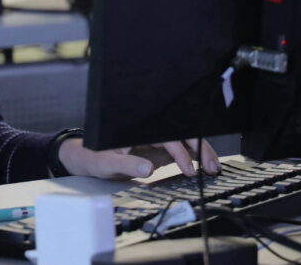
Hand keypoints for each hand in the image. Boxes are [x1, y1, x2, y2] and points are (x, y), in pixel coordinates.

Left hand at [58, 137, 219, 179]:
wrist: (86, 159)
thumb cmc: (93, 157)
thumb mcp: (106, 163)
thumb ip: (127, 165)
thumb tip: (148, 168)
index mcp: (139, 129)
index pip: (167, 137)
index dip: (181, 153)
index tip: (190, 171)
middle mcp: (149, 131)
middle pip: (180, 134)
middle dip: (200, 148)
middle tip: (212, 167)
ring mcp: (155, 140)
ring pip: (183, 141)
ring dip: (200, 152)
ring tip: (214, 168)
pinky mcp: (157, 149)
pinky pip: (179, 150)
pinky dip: (193, 156)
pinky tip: (204, 165)